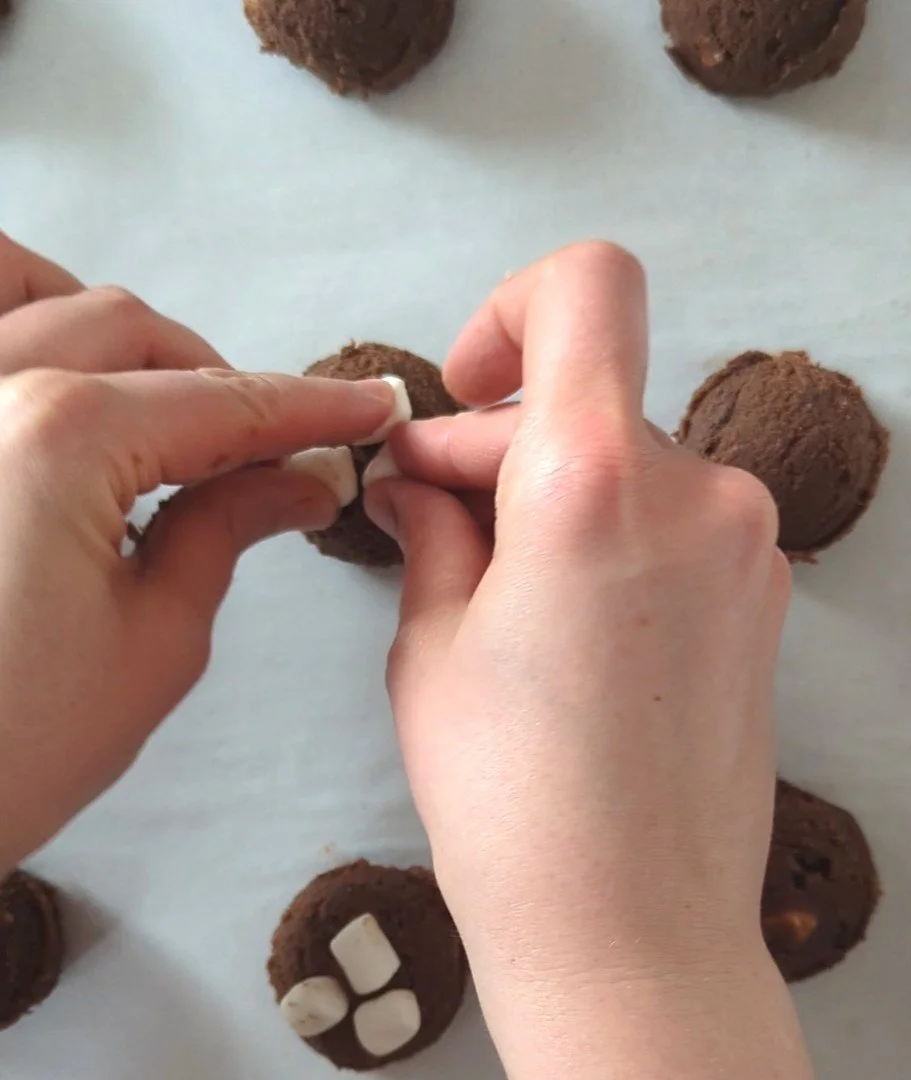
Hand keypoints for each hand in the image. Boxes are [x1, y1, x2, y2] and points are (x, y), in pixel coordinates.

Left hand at [0, 234, 399, 872]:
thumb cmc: (5, 753)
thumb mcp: (154, 645)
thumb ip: (226, 531)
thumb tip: (297, 480)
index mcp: (59, 441)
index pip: (219, 405)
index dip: (308, 407)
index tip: (367, 407)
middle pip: (129, 331)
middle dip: (219, 380)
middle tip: (275, 445)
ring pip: (21, 289)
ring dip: (104, 327)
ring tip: (153, 395)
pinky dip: (15, 321)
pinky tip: (49, 372)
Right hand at [365, 243, 810, 1078]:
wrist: (633, 929)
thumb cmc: (512, 802)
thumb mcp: (432, 647)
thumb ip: (433, 531)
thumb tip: (420, 480)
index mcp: (593, 480)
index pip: (588, 288)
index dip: (513, 308)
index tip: (466, 391)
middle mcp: (695, 491)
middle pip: (586, 398)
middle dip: (499, 446)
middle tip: (431, 514)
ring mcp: (747, 543)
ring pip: (629, 461)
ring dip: (556, 493)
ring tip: (495, 581)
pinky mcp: (767, 592)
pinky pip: (674, 517)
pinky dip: (613, 531)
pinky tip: (564, 612)